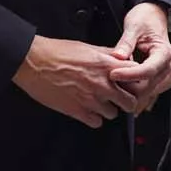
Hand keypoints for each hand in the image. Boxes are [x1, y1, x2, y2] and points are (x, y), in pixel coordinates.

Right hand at [12, 35, 137, 127]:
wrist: (34, 62)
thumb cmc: (56, 52)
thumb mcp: (87, 47)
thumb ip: (107, 55)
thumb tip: (120, 59)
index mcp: (106, 65)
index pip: (136, 77)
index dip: (134, 82)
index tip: (130, 84)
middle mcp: (102, 84)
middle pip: (130, 102)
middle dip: (125, 100)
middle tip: (117, 98)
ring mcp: (91, 100)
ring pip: (113, 114)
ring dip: (107, 109)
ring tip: (96, 101)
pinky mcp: (78, 111)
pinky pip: (96, 123)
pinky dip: (93, 118)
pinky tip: (86, 109)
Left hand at [108, 3, 170, 114]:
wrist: (153, 16)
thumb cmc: (146, 19)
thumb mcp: (134, 26)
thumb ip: (126, 42)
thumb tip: (118, 56)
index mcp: (163, 53)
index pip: (148, 70)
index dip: (129, 75)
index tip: (113, 74)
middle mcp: (166, 67)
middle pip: (147, 86)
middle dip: (127, 86)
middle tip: (108, 79)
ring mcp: (162, 75)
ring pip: (146, 93)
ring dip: (129, 92)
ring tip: (113, 84)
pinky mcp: (155, 79)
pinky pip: (145, 92)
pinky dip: (133, 93)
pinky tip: (121, 88)